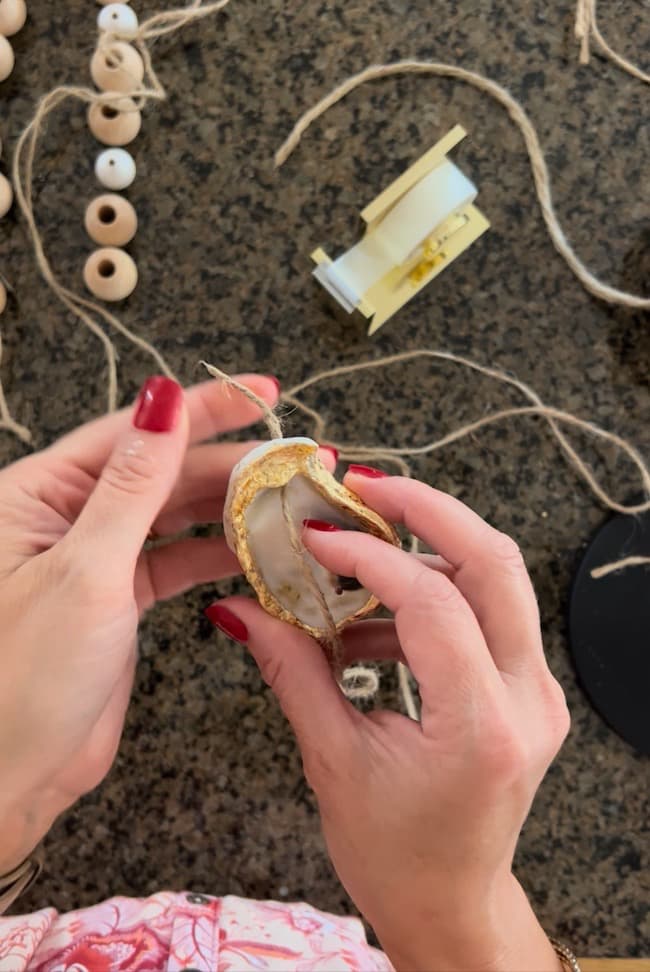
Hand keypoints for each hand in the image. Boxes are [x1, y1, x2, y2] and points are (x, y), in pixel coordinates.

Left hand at [0, 373, 284, 873]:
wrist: (13, 776)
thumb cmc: (24, 677)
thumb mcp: (86, 572)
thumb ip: (132, 486)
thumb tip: (161, 402)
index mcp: (37, 495)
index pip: (132, 434)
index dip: (200, 409)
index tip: (260, 394)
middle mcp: (65, 517)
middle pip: (161, 471)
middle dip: (229, 464)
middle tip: (295, 460)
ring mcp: (95, 558)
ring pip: (173, 514)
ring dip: (230, 507)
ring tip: (288, 500)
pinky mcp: (118, 598)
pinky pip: (176, 559)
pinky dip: (216, 554)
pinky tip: (256, 550)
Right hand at [206, 470, 569, 971]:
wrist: (449, 901)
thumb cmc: (393, 853)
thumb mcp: (333, 762)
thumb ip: (294, 672)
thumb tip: (241, 610)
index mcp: (481, 727)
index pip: (434, 603)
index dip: (370, 556)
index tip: (318, 537)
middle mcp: (527, 699)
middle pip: (496, 563)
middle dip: (430, 509)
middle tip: (367, 487)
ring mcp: (536, 691)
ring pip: (498, 579)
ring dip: (428, 551)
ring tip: (355, 562)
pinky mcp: (526, 687)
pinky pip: (487, 612)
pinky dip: (431, 595)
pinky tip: (372, 619)